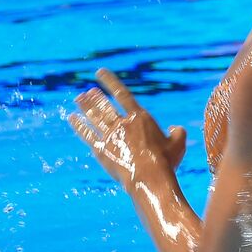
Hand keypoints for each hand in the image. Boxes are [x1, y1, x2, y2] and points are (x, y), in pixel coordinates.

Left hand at [67, 68, 186, 190]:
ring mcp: (110, 136)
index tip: (99, 73)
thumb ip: (178, 133)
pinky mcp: (101, 150)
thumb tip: (176, 128)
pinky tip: (72, 119)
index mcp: (140, 118)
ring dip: (85, 107)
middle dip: (94, 97)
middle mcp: (122, 123)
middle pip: (104, 106)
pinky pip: (87, 135)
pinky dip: (79, 125)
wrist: (149, 178)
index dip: (109, 81)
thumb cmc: (166, 161)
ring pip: (94, 117)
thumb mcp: (178, 144)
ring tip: (77, 99)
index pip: (122, 93)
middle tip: (86, 92)